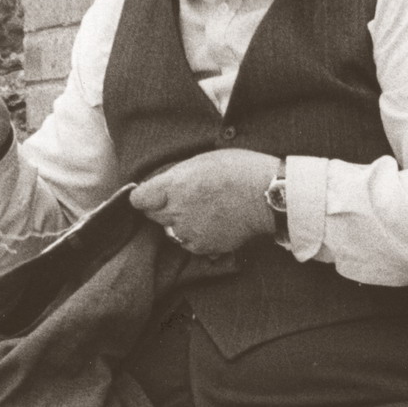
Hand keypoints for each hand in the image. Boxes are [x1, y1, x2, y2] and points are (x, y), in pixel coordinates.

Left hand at [130, 151, 278, 254]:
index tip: (151, 193)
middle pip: (153, 215)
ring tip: (200, 211)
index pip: (138, 199)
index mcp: (175, 185)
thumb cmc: (240, 169)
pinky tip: (211, 223)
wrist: (269, 195)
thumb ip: (177, 175)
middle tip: (184, 198)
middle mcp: (177, 211)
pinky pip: (188, 243)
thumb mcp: (202, 160)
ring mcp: (190, 232)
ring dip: (178, 223)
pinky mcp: (203, 246)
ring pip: (170, 230)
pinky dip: (194, 236)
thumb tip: (161, 183)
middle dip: (163, 207)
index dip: (144, 195)